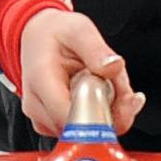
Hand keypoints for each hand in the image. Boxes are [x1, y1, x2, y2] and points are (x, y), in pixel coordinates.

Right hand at [18, 8, 144, 138]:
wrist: (37, 37)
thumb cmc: (55, 34)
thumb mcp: (79, 30)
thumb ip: (96, 49)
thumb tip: (113, 67)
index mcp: (41, 81)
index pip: (73, 118)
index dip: (104, 113)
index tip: (123, 95)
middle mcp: (38, 106)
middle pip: (83, 128)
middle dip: (113, 110)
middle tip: (121, 84)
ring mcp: (44, 118)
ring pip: (87, 130)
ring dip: (109, 111)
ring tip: (111, 83)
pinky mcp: (52, 123)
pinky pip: (84, 128)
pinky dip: (102, 114)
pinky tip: (107, 92)